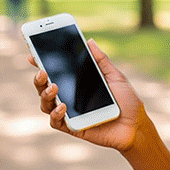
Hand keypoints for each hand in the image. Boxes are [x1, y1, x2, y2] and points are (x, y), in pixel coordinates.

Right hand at [30, 39, 147, 152]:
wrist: (136, 125)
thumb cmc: (127, 101)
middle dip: (39, 79)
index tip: (32, 55)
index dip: (41, 64)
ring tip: (54, 87)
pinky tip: (63, 106)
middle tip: (43, 72)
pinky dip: (56, 113)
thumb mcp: (115, 76)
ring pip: (45, 104)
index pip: (55, 73)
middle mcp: (69, 98)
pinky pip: (56, 121)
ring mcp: (70, 113)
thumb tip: (89, 41)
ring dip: (45, 95)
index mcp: (77, 84)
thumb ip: (101, 60)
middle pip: (44, 88)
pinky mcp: (73, 127)